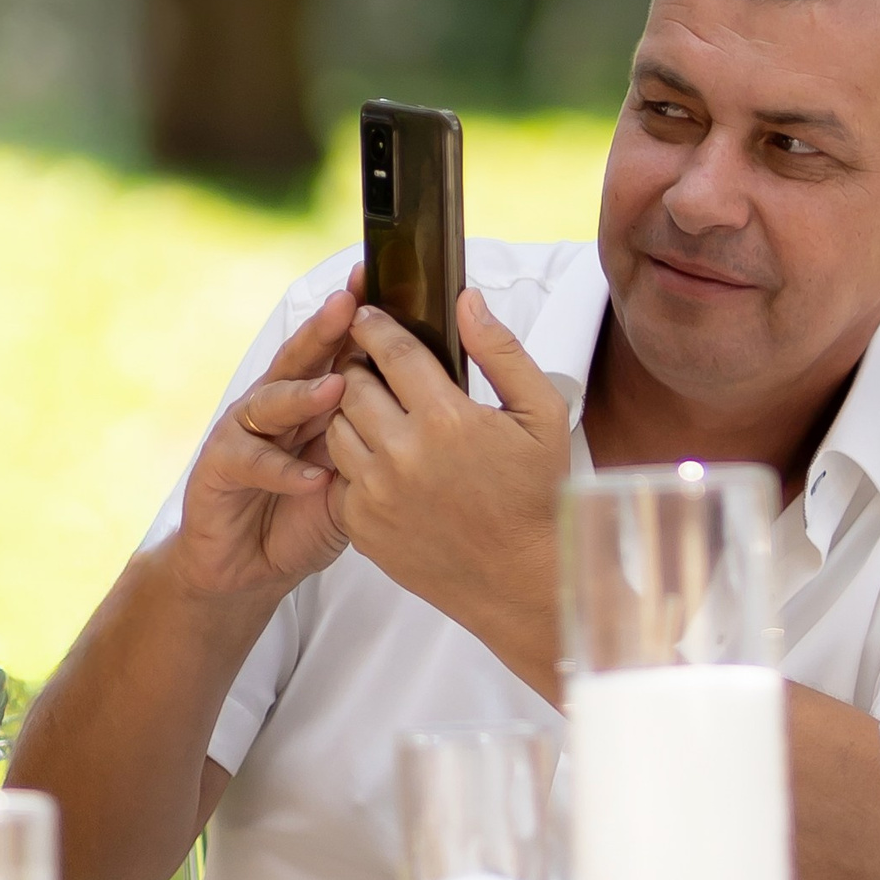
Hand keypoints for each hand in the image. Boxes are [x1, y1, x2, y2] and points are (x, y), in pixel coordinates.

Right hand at [168, 282, 361, 601]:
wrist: (245, 566)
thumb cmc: (307, 513)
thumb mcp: (356, 471)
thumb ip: (380, 433)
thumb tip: (437, 399)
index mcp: (312, 397)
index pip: (335, 347)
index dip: (355, 315)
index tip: (378, 279)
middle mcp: (277, 404)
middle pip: (301, 358)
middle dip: (325, 330)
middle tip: (350, 305)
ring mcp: (244, 432)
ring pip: (271, 401)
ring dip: (304, 394)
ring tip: (338, 388)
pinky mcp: (218, 469)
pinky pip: (252, 463)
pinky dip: (284, 470)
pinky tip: (314, 477)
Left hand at [325, 291, 575, 695]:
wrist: (520, 578)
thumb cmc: (536, 493)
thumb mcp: (542, 413)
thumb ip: (501, 350)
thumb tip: (466, 301)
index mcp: (447, 418)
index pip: (391, 351)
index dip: (375, 326)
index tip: (369, 314)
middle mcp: (403, 454)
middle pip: (352, 385)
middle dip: (359, 367)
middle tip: (373, 364)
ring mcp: (377, 494)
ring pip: (338, 428)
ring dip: (351, 412)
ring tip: (378, 411)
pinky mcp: (362, 526)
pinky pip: (340, 475)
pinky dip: (355, 461)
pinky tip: (384, 460)